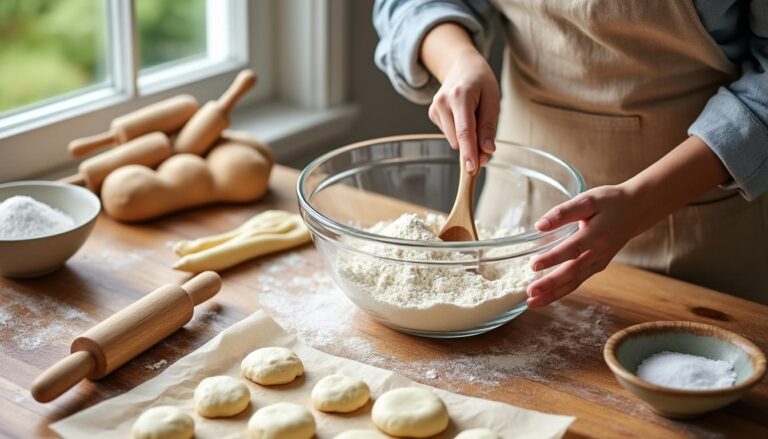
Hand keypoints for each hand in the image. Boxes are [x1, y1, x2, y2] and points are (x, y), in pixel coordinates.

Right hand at [427, 49, 499, 173]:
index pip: (464, 131)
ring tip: (472, 115)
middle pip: (458, 139)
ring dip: (466, 136)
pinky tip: (461, 115)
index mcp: (461, 96)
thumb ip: (489, 127)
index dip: (469, 152)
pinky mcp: (432, 114)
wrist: (461, 66)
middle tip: (484, 130)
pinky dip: (458, 130)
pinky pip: (449, 134)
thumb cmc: (480, 81)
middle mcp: (443, 102)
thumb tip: (487, 151)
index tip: (472, 169)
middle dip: (473, 145)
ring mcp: (435, 108)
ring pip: (453, 140)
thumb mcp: (493, 100)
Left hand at [526, 184, 646, 306]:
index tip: (533, 265)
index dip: (552, 258)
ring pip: (575, 282)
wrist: (637, 210)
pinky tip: (546, 296)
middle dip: (550, 284)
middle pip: (572, 272)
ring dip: (553, 294)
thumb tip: (540, 225)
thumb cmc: (610, 202)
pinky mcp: (598, 266)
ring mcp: (599, 262)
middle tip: (530, 292)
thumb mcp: (588, 200)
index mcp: (595, 235)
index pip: (571, 249)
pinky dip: (562, 290)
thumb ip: (563, 212)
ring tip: (532, 302)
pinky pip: (578, 281)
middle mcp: (598, 252)